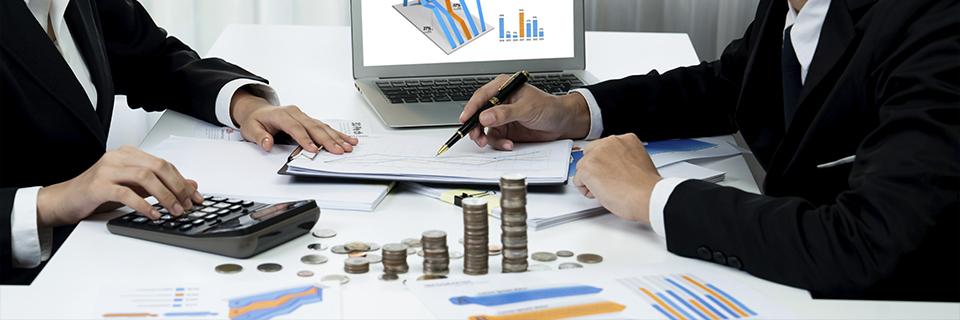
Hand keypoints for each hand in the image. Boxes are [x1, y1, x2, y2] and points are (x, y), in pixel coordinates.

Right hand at [36, 146, 203, 227]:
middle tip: (187, 204)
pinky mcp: (98, 186)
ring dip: (164, 196)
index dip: (182, 181)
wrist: (65, 200)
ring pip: (145, 177)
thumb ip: (160, 185)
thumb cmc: (99, 192)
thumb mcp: (134, 188)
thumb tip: (190, 186)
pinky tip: (153, 214)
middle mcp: (119, 158)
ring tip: (174, 211)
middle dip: (177, 187)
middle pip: (158, 167)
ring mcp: (107, 170)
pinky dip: (143, 205)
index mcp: (129, 154)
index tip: (195, 197)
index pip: (164, 164)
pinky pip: (126, 193)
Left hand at [230, 91, 357, 153]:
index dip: (305, 139)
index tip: (314, 150)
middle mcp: (295, 113)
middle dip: (327, 140)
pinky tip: (348, 139)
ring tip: (348, 146)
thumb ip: (259, 137)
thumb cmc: (256, 121)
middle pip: (314, 127)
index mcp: (282, 114)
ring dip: (336, 137)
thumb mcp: (250, 129)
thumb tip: (267, 143)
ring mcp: (304, 116)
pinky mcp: (309, 120)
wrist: (258, 111)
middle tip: (338, 150)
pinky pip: (325, 127)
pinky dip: (337, 134)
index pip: (295, 128)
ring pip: (322, 127)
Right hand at [461, 74, 591, 149]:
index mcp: (503, 88)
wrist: (562, 123)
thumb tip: (485, 117)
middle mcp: (500, 102)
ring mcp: (502, 117)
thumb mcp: (526, 109)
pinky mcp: (506, 129)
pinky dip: (498, 143)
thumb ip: (505, 113)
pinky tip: (508, 144)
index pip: (482, 96)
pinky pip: (495, 138)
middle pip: (478, 113)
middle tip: (475, 136)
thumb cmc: (548, 107)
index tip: (465, 119)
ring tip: (487, 142)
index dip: (471, 108)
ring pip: (484, 128)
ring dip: (485, 137)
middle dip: (475, 126)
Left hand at [573, 134, 661, 222]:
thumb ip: (624, 158)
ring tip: (607, 189)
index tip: (612, 172)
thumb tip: (615, 166)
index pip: (605, 147)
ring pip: (582, 167)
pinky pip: (577, 181)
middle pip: (590, 153)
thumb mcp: (640, 162)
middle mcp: (610, 142)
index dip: (606, 163)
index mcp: (626, 139)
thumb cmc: (647, 187)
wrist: (648, 197)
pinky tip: (601, 194)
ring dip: (590, 180)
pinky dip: (586, 190)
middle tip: (607, 182)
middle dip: (595, 168)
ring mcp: (597, 154)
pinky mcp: (587, 168)